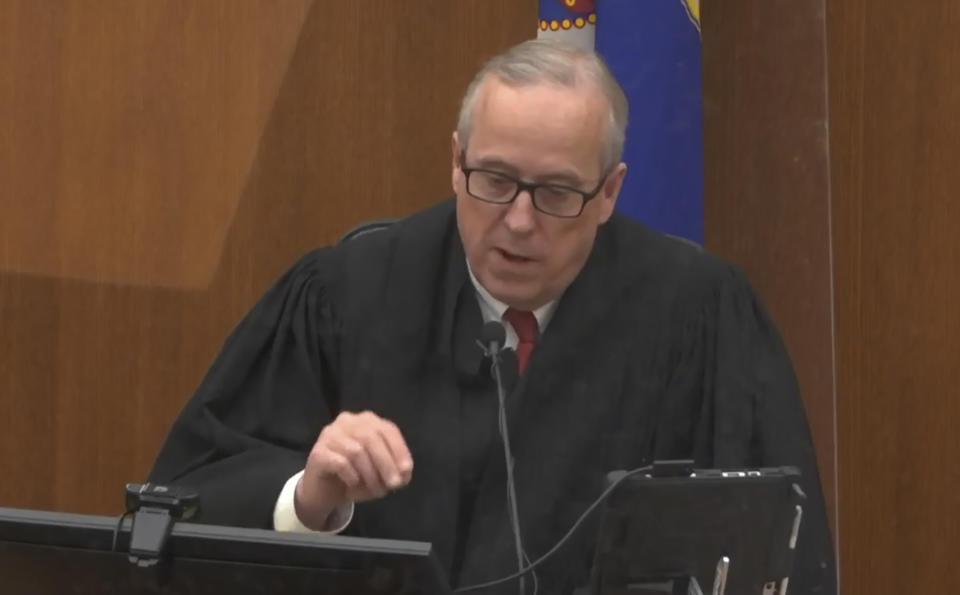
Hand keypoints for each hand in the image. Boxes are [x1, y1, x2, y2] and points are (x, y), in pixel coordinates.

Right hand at [294, 411, 412, 529]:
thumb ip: (395, 470)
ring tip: (375, 491)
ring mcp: (330, 435)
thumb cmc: (356, 477)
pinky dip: (352, 476)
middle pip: (371, 437)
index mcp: (366, 421)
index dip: (399, 450)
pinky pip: (340, 463)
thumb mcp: (380, 473)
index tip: (406, 471)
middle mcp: (347, 421)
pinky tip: (353, 484)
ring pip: (356, 451)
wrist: (323, 492)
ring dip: (370, 474)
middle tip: (393, 485)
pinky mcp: (318, 453)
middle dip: (386, 463)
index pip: (387, 429)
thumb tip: (404, 473)